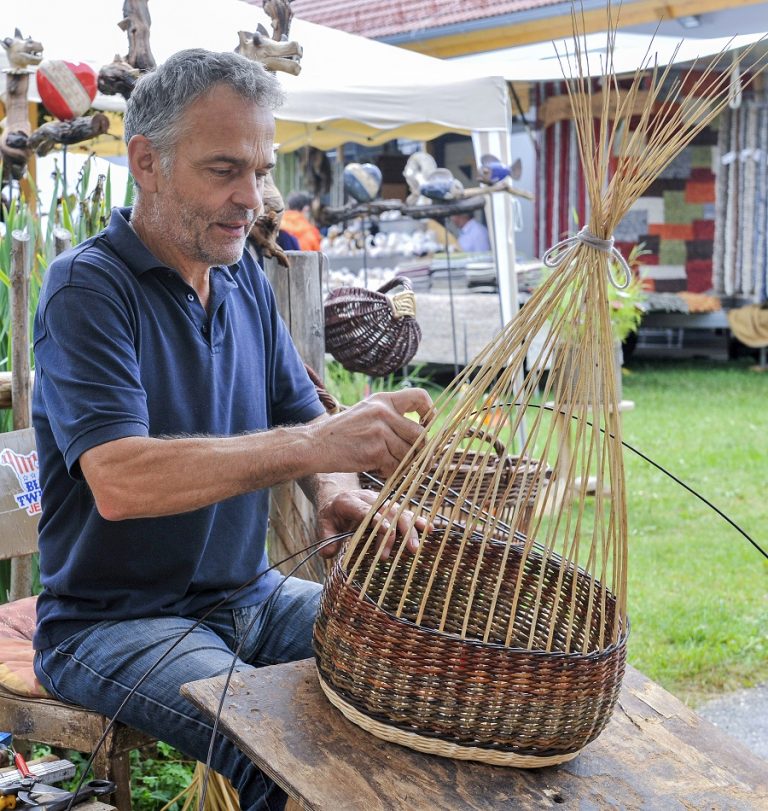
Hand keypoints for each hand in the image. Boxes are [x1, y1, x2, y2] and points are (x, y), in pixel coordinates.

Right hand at [311, 388, 433, 478]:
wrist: (316, 445)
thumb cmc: (343, 433)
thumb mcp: (367, 413)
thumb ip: (391, 418)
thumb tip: (423, 434)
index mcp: (383, 400)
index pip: (420, 397)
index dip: (429, 413)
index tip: (426, 426)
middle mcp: (384, 412)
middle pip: (420, 434)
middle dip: (420, 451)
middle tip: (415, 461)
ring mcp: (380, 431)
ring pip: (410, 453)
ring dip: (404, 465)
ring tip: (391, 465)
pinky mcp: (375, 450)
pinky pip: (397, 466)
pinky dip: (392, 473)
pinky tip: (381, 471)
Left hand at [317, 488, 429, 559]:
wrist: (339, 496)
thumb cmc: (331, 514)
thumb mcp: (323, 524)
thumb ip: (325, 538)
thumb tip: (329, 553)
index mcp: (349, 502)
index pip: (365, 510)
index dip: (377, 520)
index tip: (386, 531)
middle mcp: (368, 499)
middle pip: (387, 512)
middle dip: (397, 531)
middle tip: (404, 550)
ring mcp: (381, 502)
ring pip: (399, 512)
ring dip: (409, 529)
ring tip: (415, 547)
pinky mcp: (390, 507)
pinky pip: (405, 512)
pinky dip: (417, 520)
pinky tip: (429, 529)